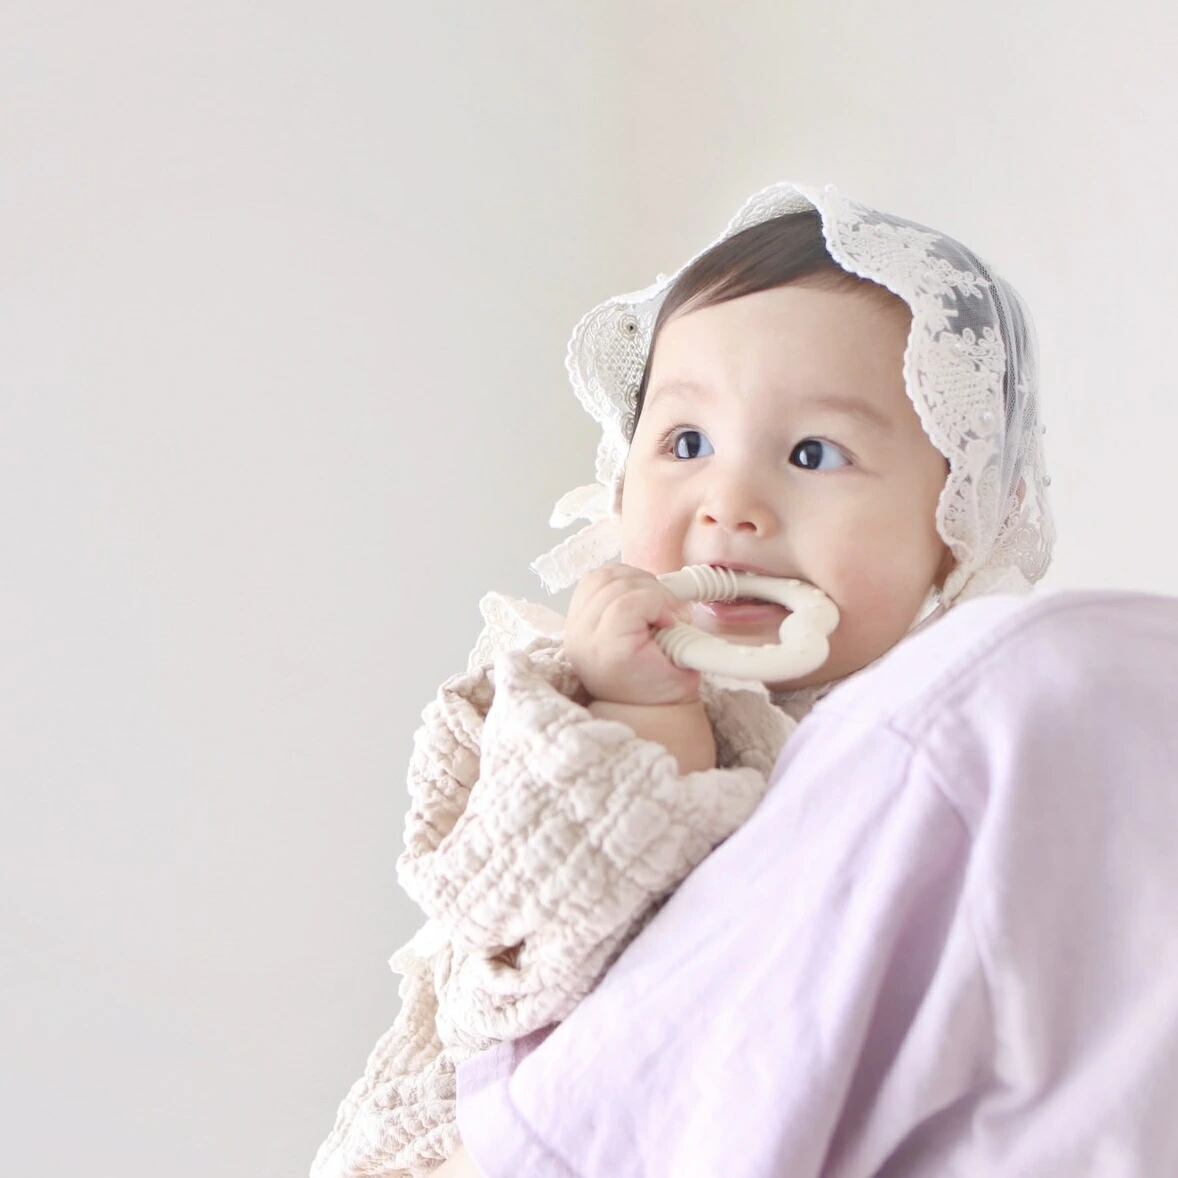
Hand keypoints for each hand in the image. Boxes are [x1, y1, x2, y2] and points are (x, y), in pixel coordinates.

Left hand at [564, 564, 700, 707]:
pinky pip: (594, 580)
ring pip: (603, 577)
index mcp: (609, 653)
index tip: (672, 619)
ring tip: (653, 600)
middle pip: (615, 586)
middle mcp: (585, 638)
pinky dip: (618, 579)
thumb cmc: (659, 688)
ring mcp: (575, 625)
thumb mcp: (684, 668)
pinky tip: (636, 594)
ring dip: (635, 580)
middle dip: (651, 590)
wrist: (635, 704)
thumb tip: (680, 608)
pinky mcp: (575, 616)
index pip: (625, 606)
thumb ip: (685, 638)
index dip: (657, 603)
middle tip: (669, 610)